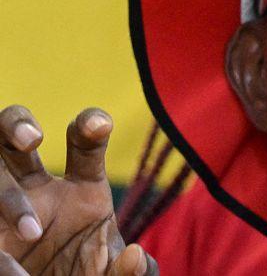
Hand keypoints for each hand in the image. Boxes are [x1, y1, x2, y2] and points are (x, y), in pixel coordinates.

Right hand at [0, 106, 156, 274]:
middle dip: (17, 124)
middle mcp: (38, 188)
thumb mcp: (111, 272)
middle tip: (33, 138)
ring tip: (33, 233)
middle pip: (17, 136)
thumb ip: (131, 269)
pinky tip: (19, 272)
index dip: (90, 125)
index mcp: (81, 187)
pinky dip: (1, 253)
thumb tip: (135, 257)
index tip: (100, 125)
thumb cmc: (85, 274)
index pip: (85, 145)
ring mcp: (5, 208)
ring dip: (6, 195)